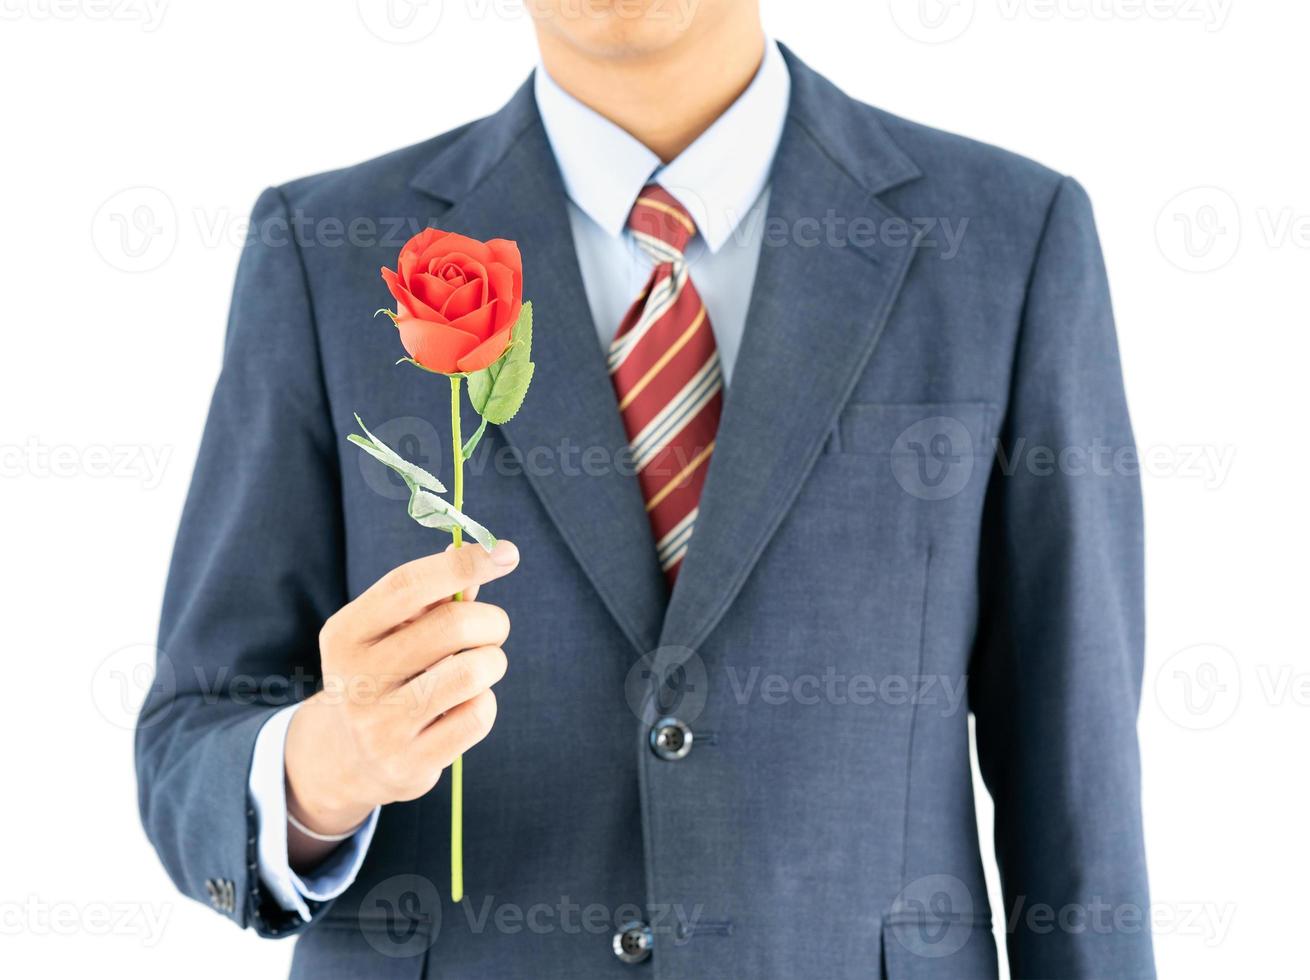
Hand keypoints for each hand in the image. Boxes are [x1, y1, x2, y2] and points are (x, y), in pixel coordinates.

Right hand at [284, 539, 519, 864]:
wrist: (351, 756)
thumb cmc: (386, 672)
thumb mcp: (391, 630)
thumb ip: (434, 592)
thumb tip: (486, 553)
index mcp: (345, 634)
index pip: (407, 585)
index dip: (463, 564)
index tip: (505, 553)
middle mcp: (356, 679)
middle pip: (452, 626)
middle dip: (490, 621)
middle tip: (491, 629)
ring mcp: (381, 726)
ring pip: (473, 672)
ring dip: (492, 661)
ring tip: (481, 666)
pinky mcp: (410, 762)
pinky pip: (478, 715)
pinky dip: (485, 701)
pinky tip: (465, 704)